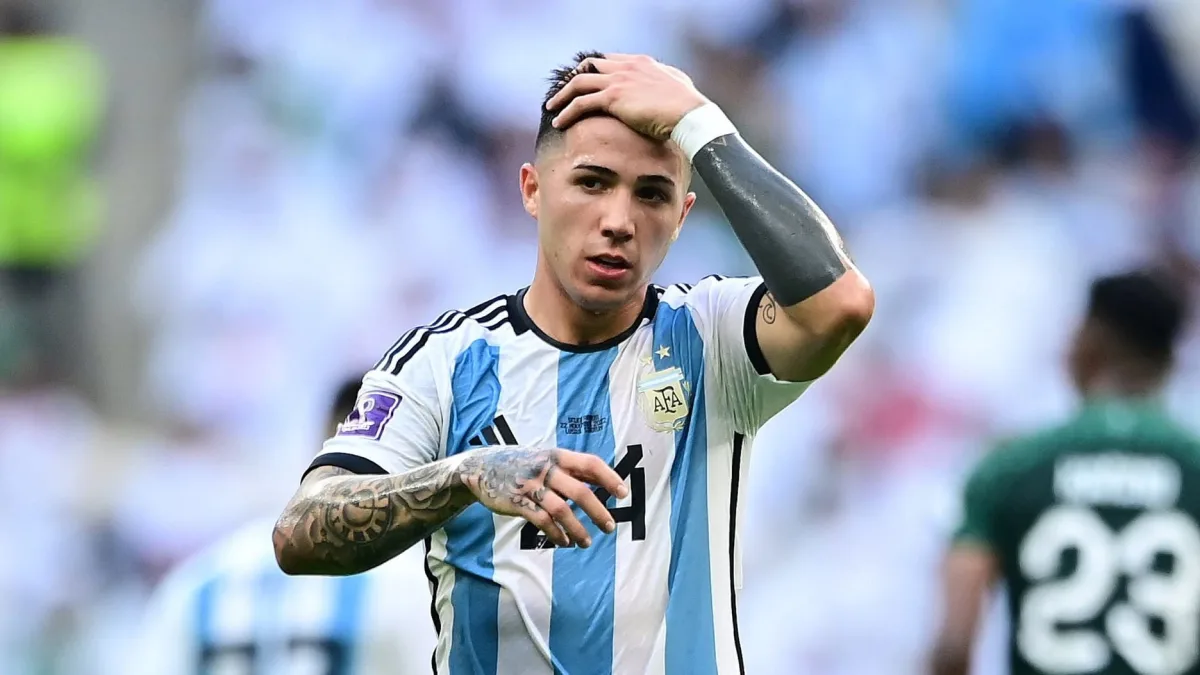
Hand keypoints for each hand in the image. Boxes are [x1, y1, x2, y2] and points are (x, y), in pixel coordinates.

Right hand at [456, 445, 626, 547]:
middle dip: (598, 512)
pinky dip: (557, 534)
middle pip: (580, 492)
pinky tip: (565, 542)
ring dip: (578, 529)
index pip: (590, 464)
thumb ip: (569, 469)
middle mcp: (546, 469)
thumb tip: (602, 480)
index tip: (623, 494)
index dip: (609, 478)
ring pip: (562, 511)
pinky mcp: (518, 502)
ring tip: (587, 543)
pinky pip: (543, 521)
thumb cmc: (520, 463)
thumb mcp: (545, 458)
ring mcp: (531, 486)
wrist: (480, 467)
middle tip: (610, 527)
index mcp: (556, 456)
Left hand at [545, 53, 708, 140]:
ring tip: (552, 107)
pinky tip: (559, 122)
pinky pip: (581, 103)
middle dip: (574, 78)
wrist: (689, 114)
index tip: (585, 81)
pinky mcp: (613, 97)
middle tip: (564, 92)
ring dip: (563, 95)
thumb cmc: (688, 107)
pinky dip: (567, 111)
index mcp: (641, 63)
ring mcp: (618, 80)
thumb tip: (667, 87)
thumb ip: (666, 81)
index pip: (610, 60)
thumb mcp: (677, 86)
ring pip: (579, 83)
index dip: (594, 70)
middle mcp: (627, 66)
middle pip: (590, 66)